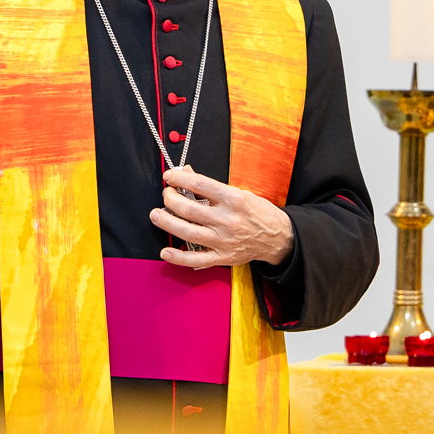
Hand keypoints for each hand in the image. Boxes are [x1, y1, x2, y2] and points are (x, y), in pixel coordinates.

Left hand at [152, 166, 294, 269]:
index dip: (179, 179)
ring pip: (188, 232)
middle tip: (165, 195)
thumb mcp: (239, 193)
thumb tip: (186, 174)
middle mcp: (227, 220)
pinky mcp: (223, 257)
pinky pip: (196, 259)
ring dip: (167, 222)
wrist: (277, 237)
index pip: (200, 185)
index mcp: (234, 199)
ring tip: (156, 215)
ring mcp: (224, 240)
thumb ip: (211, 187)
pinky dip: (178, 257)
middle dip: (170, 200)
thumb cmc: (257, 212)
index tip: (169, 177)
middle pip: (189, 209)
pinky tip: (165, 251)